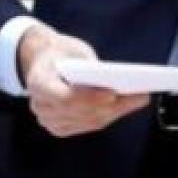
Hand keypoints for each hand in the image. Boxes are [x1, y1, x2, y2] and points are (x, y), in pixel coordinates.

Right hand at [18, 23, 148, 136]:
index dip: (89, 98)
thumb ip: (89, 67)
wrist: (42, 61)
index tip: (112, 93)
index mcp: (38, 82)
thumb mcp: (74, 50)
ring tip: (139, 100)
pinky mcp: (60, 128)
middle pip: (81, 112)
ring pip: (89, 122)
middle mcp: (40, 105)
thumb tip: (116, 83)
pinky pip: (89, 125)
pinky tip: (126, 105)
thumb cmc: (61, 52)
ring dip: (116, 112)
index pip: (64, 97)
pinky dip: (109, 115)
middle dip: (113, 106)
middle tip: (139, 96)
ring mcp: (49, 120)